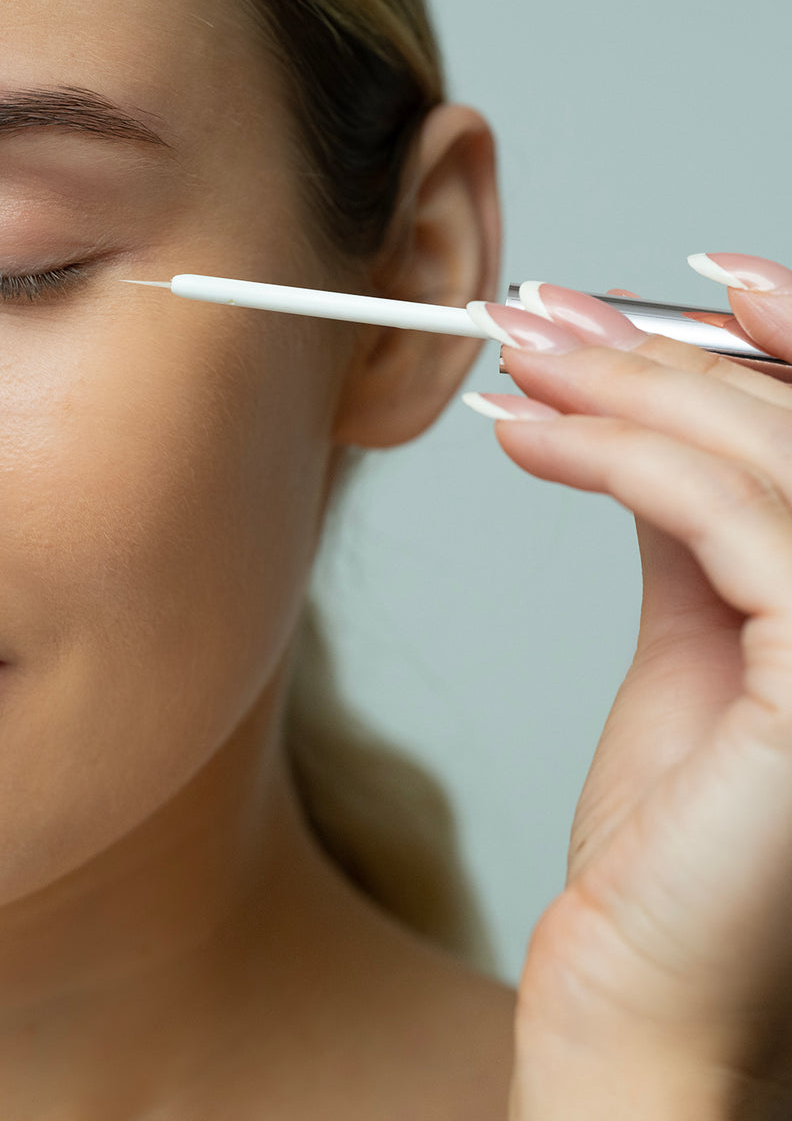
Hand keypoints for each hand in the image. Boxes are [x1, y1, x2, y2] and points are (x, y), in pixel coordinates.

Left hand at [465, 255, 791, 1118]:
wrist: (644, 1007)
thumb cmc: (668, 858)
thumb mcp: (694, 658)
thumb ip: (694, 537)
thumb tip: (642, 426)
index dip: (773, 338)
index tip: (657, 286)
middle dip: (670, 348)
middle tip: (545, 314)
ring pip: (774, 452)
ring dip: (633, 388)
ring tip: (525, 359)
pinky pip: (730, 520)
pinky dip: (623, 460)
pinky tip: (532, 436)